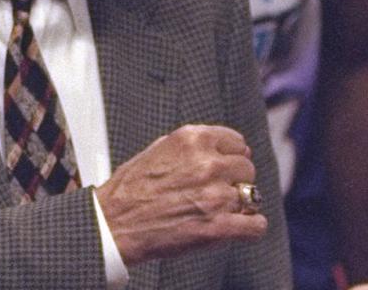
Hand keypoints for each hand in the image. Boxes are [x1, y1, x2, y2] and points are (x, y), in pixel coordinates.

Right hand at [95, 124, 266, 263]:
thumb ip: (194, 145)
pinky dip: (251, 227)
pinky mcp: (217, 226)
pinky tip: (241, 227)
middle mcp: (207, 164)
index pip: (237, 143)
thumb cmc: (130, 190)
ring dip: (238, 205)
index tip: (227, 167)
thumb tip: (226, 145)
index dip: (232, 157)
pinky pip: (255, 225)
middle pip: (246, 168)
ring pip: (251, 195)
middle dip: (235, 180)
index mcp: (194, 140)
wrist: (112, 225)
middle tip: (217, 192)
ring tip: (219, 211)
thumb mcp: (159, 148)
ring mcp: (214, 196)